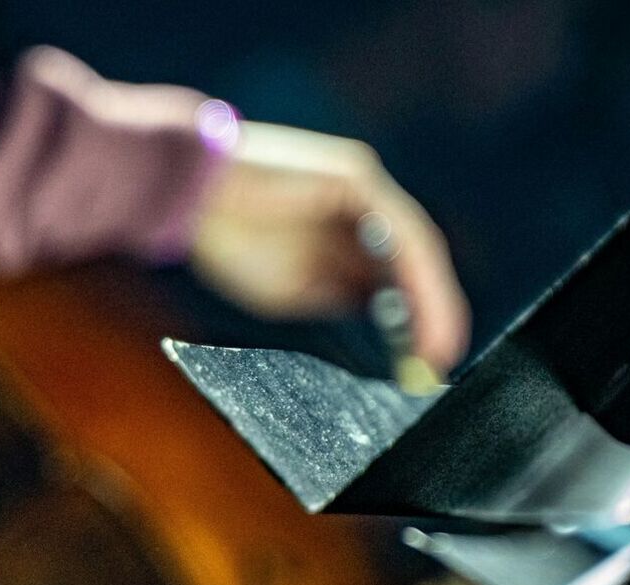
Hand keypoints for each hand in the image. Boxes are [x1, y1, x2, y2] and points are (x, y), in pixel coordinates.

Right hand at [187, 122, 469, 371]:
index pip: (391, 276)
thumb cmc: (229, 238)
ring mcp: (362, 188)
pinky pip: (400, 232)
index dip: (412, 318)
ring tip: (436, 346)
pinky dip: (415, 274)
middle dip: (429, 315)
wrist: (192, 193)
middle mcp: (360, 207)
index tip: (420, 359)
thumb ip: (338, 296)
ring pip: (414, 249)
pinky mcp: (356, 178)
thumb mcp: (293, 287)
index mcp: (342, 230)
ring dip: (432, 301)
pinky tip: (420, 309)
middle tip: (437, 361)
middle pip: (412, 263)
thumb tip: (383, 316)